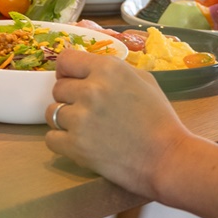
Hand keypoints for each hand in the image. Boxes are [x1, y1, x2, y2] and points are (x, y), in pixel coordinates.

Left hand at [46, 50, 191, 195]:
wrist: (166, 158)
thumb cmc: (160, 120)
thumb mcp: (144, 81)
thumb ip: (113, 71)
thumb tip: (89, 69)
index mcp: (109, 69)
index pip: (66, 59)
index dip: (67, 71)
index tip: (74, 81)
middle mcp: (91, 89)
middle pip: (58, 87)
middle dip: (70, 97)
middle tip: (90, 111)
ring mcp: (80, 118)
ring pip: (52, 112)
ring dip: (65, 120)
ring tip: (87, 129)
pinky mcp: (74, 145)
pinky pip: (51, 138)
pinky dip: (62, 142)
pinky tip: (81, 143)